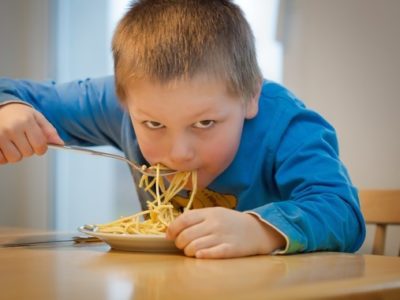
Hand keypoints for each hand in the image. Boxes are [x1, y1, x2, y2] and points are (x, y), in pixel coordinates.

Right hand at [0, 103, 63, 163]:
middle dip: (28, 149)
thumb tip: (60, 143)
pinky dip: (4, 156)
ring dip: (16, 154)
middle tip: (23, 139)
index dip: (41, 148)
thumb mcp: (37, 118)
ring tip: (13, 143)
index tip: (38, 144)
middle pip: (28, 153)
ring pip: (14, 158)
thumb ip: (49, 131)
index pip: (40, 145)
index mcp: (26, 121)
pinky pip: (1, 160)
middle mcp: (12, 128)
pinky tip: (5, 146)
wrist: (1, 108)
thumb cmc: (18, 114)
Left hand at [166, 207, 285, 258]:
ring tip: (192, 251)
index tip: (169, 236)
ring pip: (194, 247)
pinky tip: (200, 255)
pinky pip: (209, 254)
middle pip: (186, 236)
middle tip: (182, 245)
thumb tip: (176, 225)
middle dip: (179, 243)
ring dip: (188, 252)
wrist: (257, 229)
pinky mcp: (229, 249)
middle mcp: (214, 224)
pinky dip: (201, 255)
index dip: (172, 229)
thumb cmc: (231, 222)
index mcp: (209, 213)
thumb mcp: (215, 213)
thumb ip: (197, 217)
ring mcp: (222, 236)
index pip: (184, 220)